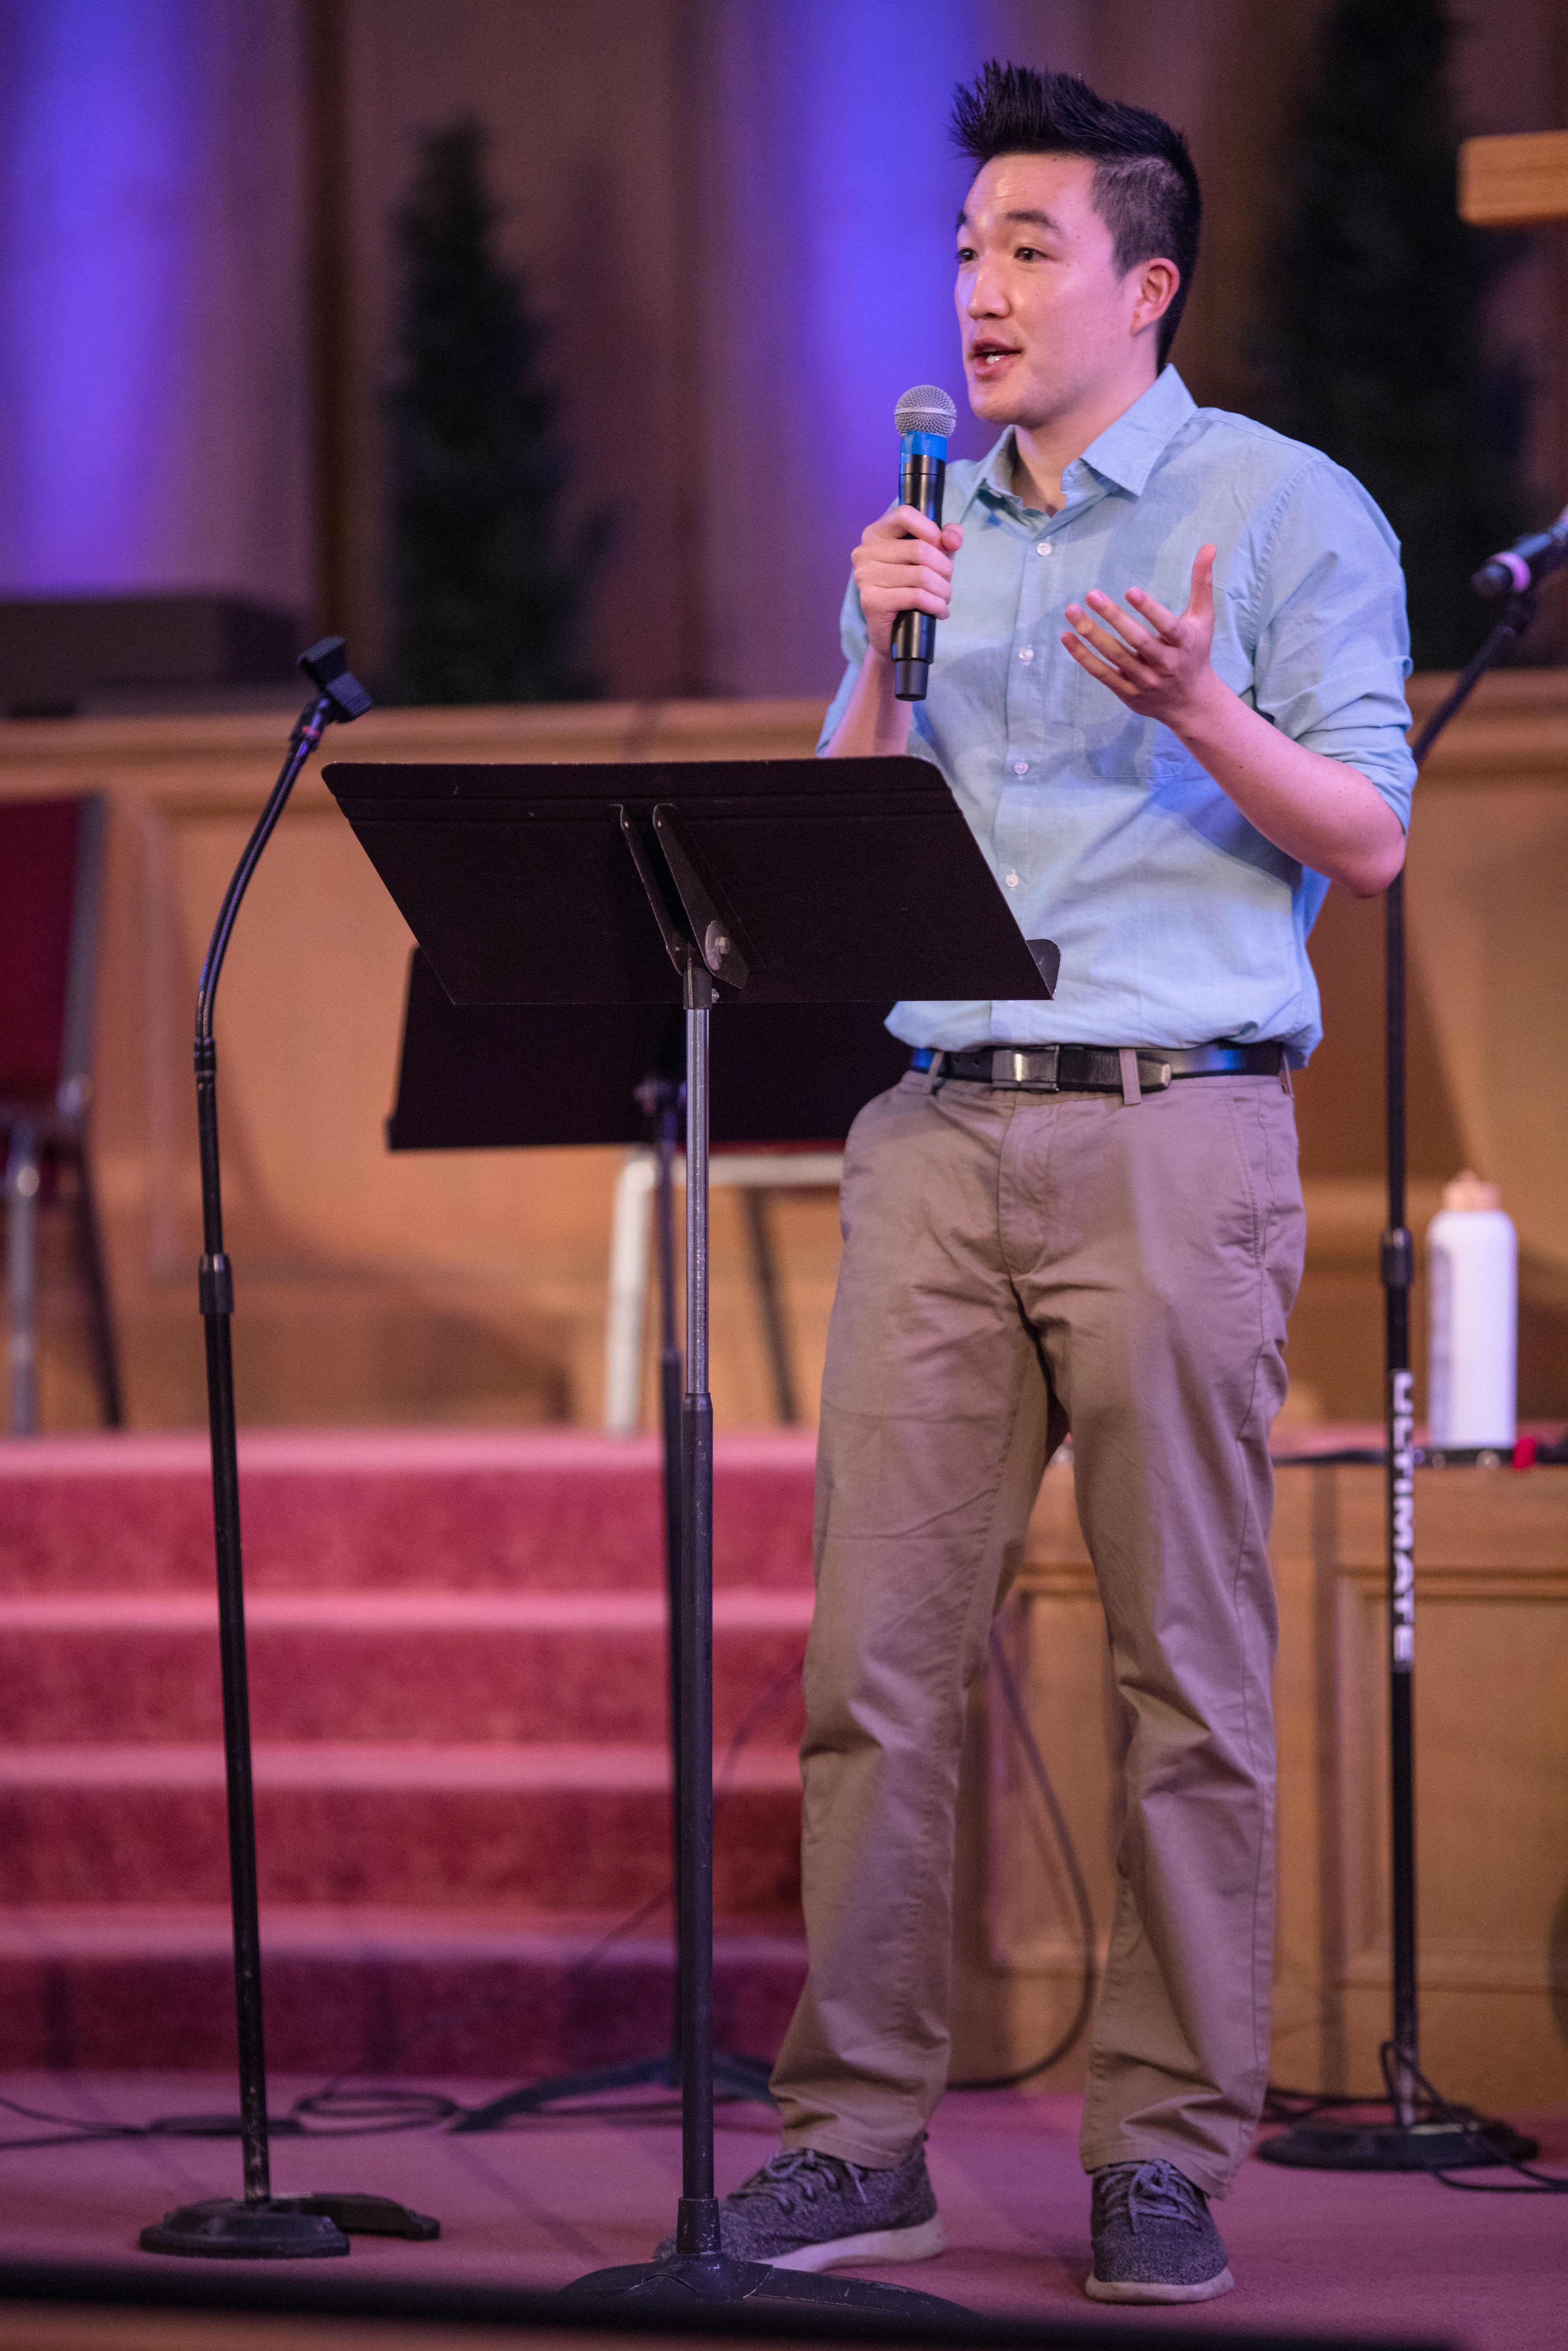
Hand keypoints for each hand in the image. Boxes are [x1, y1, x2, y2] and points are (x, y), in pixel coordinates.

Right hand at [851, 505, 963, 658]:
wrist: (892, 632)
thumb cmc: (910, 588)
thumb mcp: (932, 557)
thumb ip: (945, 540)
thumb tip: (953, 538)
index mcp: (876, 533)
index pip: (905, 514)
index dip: (931, 530)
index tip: (940, 548)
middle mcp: (865, 552)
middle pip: (920, 549)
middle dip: (944, 568)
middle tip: (947, 582)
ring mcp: (865, 577)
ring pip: (921, 575)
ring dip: (943, 590)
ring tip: (944, 598)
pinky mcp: (872, 601)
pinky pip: (916, 597)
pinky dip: (936, 605)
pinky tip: (940, 611)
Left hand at [1062, 545, 1220, 731]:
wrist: (1191, 702)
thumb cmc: (1195, 651)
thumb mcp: (1203, 618)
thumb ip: (1202, 583)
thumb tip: (1209, 545)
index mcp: (1184, 643)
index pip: (1167, 626)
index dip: (1149, 609)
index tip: (1131, 590)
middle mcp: (1165, 664)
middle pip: (1137, 641)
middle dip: (1114, 617)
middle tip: (1091, 594)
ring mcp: (1145, 680)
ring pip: (1115, 657)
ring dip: (1092, 634)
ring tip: (1072, 611)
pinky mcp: (1128, 693)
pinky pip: (1102, 674)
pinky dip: (1083, 657)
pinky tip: (1067, 637)